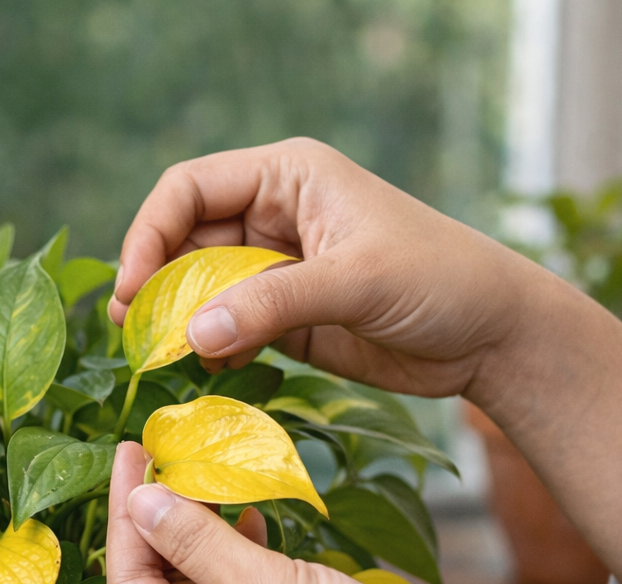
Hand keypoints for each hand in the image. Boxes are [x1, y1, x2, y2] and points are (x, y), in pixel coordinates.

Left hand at [106, 441, 621, 583]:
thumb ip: (197, 542)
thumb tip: (141, 501)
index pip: (128, 583)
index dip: (126, 514)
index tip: (128, 452)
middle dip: (160, 520)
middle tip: (162, 453)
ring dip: (203, 534)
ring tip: (203, 474)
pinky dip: (242, 557)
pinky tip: (252, 517)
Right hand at [108, 137, 530, 399]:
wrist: (489, 337)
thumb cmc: (438, 280)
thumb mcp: (354, 281)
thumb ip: (271, 304)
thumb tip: (190, 336)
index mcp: (287, 178)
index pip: (189, 189)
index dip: (149, 234)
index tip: (132, 288)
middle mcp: (274, 218)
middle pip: (185, 241)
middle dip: (156, 283)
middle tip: (133, 331)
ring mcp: (277, 271)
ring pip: (201, 289)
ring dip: (178, 320)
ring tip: (162, 356)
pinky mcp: (286, 318)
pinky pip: (228, 327)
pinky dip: (210, 347)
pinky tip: (209, 367)